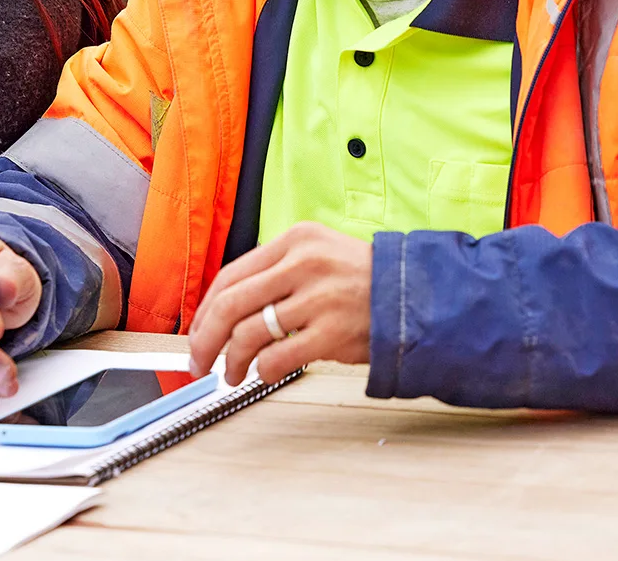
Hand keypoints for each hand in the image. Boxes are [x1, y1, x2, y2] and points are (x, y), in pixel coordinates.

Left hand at [188, 222, 371, 385]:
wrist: (420, 295)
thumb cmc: (365, 281)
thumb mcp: (319, 256)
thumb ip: (277, 274)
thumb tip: (227, 310)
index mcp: (295, 241)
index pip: (231, 275)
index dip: (206, 309)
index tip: (197, 331)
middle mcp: (303, 263)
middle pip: (231, 303)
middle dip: (205, 338)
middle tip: (199, 360)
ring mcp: (319, 297)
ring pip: (250, 332)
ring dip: (232, 360)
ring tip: (232, 374)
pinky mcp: (333, 331)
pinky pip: (278, 356)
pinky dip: (263, 371)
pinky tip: (264, 375)